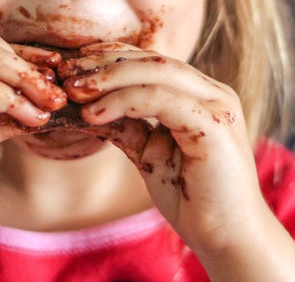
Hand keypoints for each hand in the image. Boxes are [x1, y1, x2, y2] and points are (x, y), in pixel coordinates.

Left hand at [60, 43, 262, 256]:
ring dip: (109, 78)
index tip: (75, 65)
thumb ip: (131, 127)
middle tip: (66, 75)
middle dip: (105, 62)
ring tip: (74, 91)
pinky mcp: (213, 125)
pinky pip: (160, 99)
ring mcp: (217, 106)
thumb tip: (91, 108)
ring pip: (156, 72)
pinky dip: (122, 101)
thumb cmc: (193, 201)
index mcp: (203, 96)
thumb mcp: (152, 155)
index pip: (154, 61)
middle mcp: (214, 94)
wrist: (228, 239)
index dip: (113, 56)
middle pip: (153, 59)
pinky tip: (94, 115)